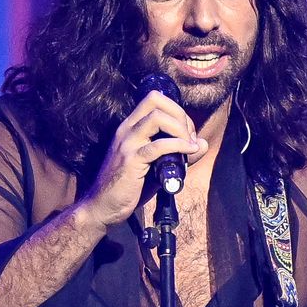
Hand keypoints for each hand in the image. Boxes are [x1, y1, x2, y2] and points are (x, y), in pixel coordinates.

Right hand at [81, 89, 209, 226]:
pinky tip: (188, 153)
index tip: (187, 133)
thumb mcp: (157, 167)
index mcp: (131, 127)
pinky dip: (178, 146)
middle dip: (180, 116)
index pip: (154, 99)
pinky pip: (158, 146)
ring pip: (157, 117)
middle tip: (190, 138)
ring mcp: (127, 143)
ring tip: (189, 146)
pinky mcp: (131, 160)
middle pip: (156, 101)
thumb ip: (179, 154)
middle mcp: (127, 129)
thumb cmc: (129, 188)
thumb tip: (203, 144)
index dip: (176, 111)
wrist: (104, 207)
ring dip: (180, 128)